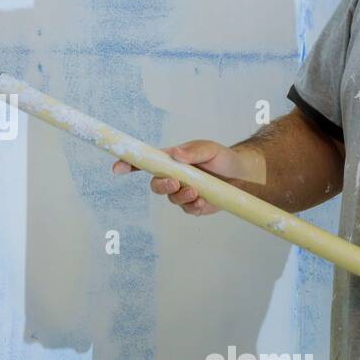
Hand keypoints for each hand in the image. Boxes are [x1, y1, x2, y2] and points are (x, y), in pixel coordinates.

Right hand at [111, 140, 250, 215]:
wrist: (242, 176)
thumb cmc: (222, 158)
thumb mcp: (209, 149)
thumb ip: (193, 151)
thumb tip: (176, 155)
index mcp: (171, 161)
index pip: (146, 163)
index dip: (129, 165)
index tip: (117, 167)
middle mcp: (173, 177)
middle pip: (155, 185)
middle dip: (162, 186)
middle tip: (176, 183)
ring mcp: (182, 193)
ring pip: (172, 199)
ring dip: (182, 196)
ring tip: (197, 192)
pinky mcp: (194, 206)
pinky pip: (187, 210)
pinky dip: (194, 206)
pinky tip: (204, 201)